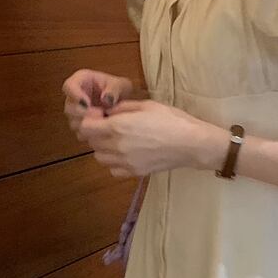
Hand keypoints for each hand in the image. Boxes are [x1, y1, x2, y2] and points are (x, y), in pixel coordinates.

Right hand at [61, 68, 137, 133]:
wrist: (123, 101)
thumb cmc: (119, 88)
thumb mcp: (120, 84)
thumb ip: (113, 90)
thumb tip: (106, 100)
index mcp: (81, 81)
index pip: (68, 86)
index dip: (74, 95)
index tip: (87, 103)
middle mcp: (75, 97)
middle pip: (69, 107)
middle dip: (82, 113)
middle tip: (99, 114)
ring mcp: (77, 112)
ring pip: (73, 122)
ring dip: (87, 125)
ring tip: (104, 121)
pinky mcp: (82, 125)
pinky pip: (81, 132)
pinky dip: (91, 133)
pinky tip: (103, 130)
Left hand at [77, 98, 225, 176]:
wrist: (191, 143)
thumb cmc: (172, 120)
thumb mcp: (146, 105)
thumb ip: (122, 108)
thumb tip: (108, 111)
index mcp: (118, 126)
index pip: (86, 127)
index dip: (90, 120)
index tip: (101, 116)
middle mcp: (117, 146)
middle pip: (91, 142)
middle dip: (97, 133)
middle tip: (111, 126)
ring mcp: (125, 162)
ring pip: (100, 157)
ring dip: (104, 148)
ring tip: (119, 141)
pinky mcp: (135, 172)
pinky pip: (113, 170)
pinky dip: (115, 163)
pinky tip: (126, 154)